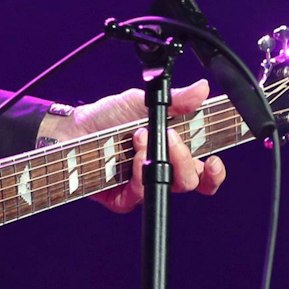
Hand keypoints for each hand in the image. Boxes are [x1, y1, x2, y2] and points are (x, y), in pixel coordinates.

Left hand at [50, 80, 227, 213]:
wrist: (74, 127)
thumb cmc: (107, 116)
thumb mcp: (142, 102)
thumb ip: (175, 100)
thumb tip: (202, 89)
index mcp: (173, 151)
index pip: (203, 171)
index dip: (214, 173)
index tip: (215, 161)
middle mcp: (161, 170)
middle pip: (191, 180)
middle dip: (185, 158)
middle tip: (170, 136)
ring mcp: (143, 185)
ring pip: (168, 187)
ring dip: (161, 160)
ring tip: (142, 136)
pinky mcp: (123, 198)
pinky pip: (140, 194)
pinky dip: (141, 174)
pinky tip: (134, 156)